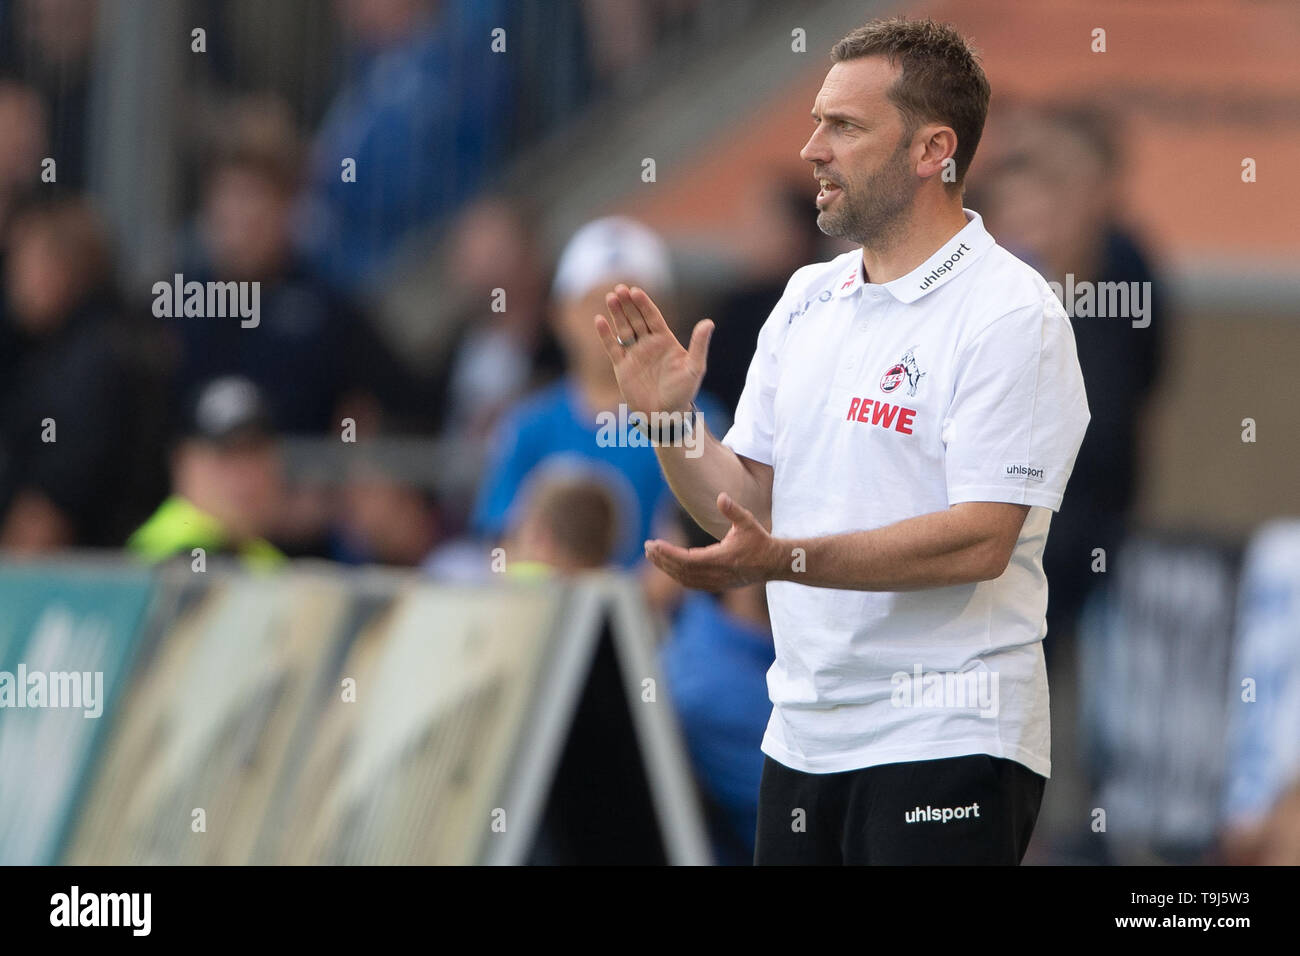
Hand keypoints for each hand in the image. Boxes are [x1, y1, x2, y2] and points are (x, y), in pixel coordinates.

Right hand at [594, 284, 712, 415]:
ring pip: (623, 329)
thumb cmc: (682, 392)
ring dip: (617, 314)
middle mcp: (648, 344)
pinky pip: (612, 347)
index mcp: (665, 340)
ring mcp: (634, 354)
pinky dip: (605, 334)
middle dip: (628, 304)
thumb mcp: (694, 368)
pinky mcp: (621, 366)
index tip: (636, 291)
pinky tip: (599, 320)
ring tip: (610, 298)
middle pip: (636, 319)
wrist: (665, 415)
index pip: (653, 317)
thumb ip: (699, 345)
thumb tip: (708, 323)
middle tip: (620, 288)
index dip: (644, 304)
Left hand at [644, 492, 784, 589]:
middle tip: (647, 547)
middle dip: (662, 559)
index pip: (686, 559)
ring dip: (667, 567)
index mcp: (720, 559)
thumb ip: (733, 510)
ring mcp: (716, 582)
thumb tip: (721, 496)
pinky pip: (691, 583)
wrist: (773, 563)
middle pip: (681, 570)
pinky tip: (668, 566)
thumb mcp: (748, 522)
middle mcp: (716, 574)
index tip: (654, 543)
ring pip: (684, 579)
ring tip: (653, 555)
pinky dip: (677, 575)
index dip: (668, 553)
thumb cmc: (759, 541)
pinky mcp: (717, 585)